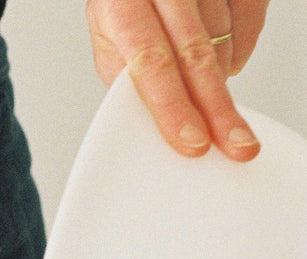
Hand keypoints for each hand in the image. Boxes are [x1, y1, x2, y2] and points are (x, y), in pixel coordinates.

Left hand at [85, 0, 268, 159]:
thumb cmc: (129, 5)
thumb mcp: (111, 38)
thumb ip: (127, 76)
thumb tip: (155, 127)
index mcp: (123, 5)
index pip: (150, 61)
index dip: (173, 105)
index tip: (193, 141)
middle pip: (195, 54)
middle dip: (216, 107)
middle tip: (234, 143)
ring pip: (223, 40)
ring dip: (218, 76)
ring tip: (203, 85)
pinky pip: (248, 21)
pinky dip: (238, 50)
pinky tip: (222, 57)